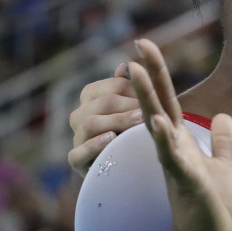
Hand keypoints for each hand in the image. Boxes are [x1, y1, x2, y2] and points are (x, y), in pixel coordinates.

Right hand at [68, 62, 142, 176]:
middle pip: (102, 103)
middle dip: (127, 105)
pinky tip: (111, 139)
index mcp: (92, 97)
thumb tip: (125, 66)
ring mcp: (77, 137)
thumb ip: (131, 86)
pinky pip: (78, 152)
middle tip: (148, 110)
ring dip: (116, 121)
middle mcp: (80, 115)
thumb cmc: (134, 130)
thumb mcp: (136, 108)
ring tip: (138, 121)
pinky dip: (94, 145)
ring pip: (91, 124)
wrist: (132, 164)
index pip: (113, 86)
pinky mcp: (77, 160)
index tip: (154, 93)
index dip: (134, 88)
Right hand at [130, 38, 231, 230]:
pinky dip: (165, 141)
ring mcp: (177, 166)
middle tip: (136, 48)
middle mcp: (173, 151)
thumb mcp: (224, 167)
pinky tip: (158, 123)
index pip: (167, 103)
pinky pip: (172, 158)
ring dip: (148, 101)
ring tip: (137, 72)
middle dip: (148, 78)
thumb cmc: (215, 208)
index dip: (158, 75)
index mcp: (182, 144)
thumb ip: (223, 142)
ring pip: (157, 128)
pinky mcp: (186, 184)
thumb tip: (225, 116)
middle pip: (156, 107)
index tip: (144, 46)